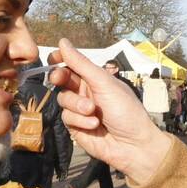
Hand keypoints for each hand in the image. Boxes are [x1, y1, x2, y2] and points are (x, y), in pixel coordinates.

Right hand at [48, 39, 171, 184]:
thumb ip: (81, 64)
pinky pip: (67, 118)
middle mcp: (86, 92)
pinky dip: (80, 120)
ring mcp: (79, 110)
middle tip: (59, 79)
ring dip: (77, 105)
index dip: (61, 59)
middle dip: (60, 78)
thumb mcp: (104, 83)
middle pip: (62, 80)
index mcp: (95, 78)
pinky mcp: (75, 127)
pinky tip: (95, 125)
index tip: (53, 57)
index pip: (72, 64)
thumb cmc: (126, 111)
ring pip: (63, 99)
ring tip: (93, 111)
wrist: (133, 145)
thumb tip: (63, 42)